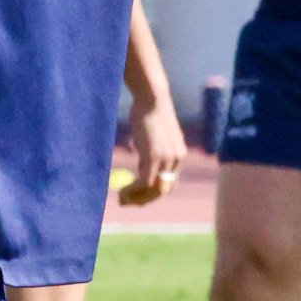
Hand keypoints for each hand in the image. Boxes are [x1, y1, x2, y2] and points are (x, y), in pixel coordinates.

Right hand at [118, 90, 186, 205]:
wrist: (152, 98)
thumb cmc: (149, 110)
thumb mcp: (154, 134)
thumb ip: (152, 148)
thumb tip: (143, 156)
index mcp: (179, 154)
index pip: (170, 182)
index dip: (155, 192)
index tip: (138, 194)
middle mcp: (176, 158)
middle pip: (164, 190)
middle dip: (145, 199)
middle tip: (127, 202)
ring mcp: (166, 158)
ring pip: (153, 189)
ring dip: (137, 198)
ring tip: (122, 199)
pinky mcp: (153, 156)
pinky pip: (144, 182)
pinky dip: (132, 190)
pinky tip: (122, 191)